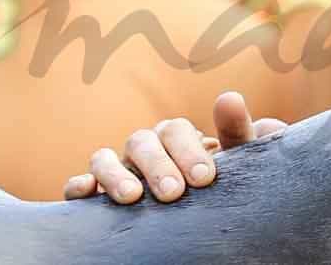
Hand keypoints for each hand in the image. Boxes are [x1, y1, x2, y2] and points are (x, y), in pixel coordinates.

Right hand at [61, 91, 286, 203]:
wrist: (196, 218)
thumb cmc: (217, 186)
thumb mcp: (236, 164)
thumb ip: (242, 139)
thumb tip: (252, 112)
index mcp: (176, 137)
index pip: (177, 130)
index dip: (188, 150)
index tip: (204, 177)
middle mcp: (144, 149)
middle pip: (142, 142)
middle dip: (157, 166)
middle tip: (174, 192)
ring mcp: (117, 169)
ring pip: (105, 158)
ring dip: (115, 174)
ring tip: (132, 197)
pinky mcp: (95, 194)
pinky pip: (78, 184)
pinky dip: (78, 184)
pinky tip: (86, 191)